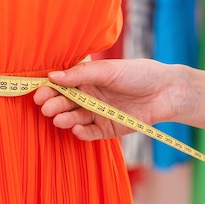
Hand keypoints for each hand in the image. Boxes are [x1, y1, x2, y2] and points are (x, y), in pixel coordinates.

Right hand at [34, 59, 181, 140]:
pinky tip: (76, 129)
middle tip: (46, 107)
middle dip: (54, 105)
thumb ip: (81, 74)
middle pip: (65, 102)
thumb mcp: (109, 70)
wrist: (166, 92)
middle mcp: (88, 96)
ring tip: (59, 119)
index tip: (38, 93)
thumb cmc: (139, 74)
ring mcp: (96, 113)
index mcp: (86, 78)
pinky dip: (81, 132)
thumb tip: (52, 76)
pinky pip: (89, 133)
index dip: (49, 89)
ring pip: (74, 118)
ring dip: (65, 119)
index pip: (61, 84)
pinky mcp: (106, 129)